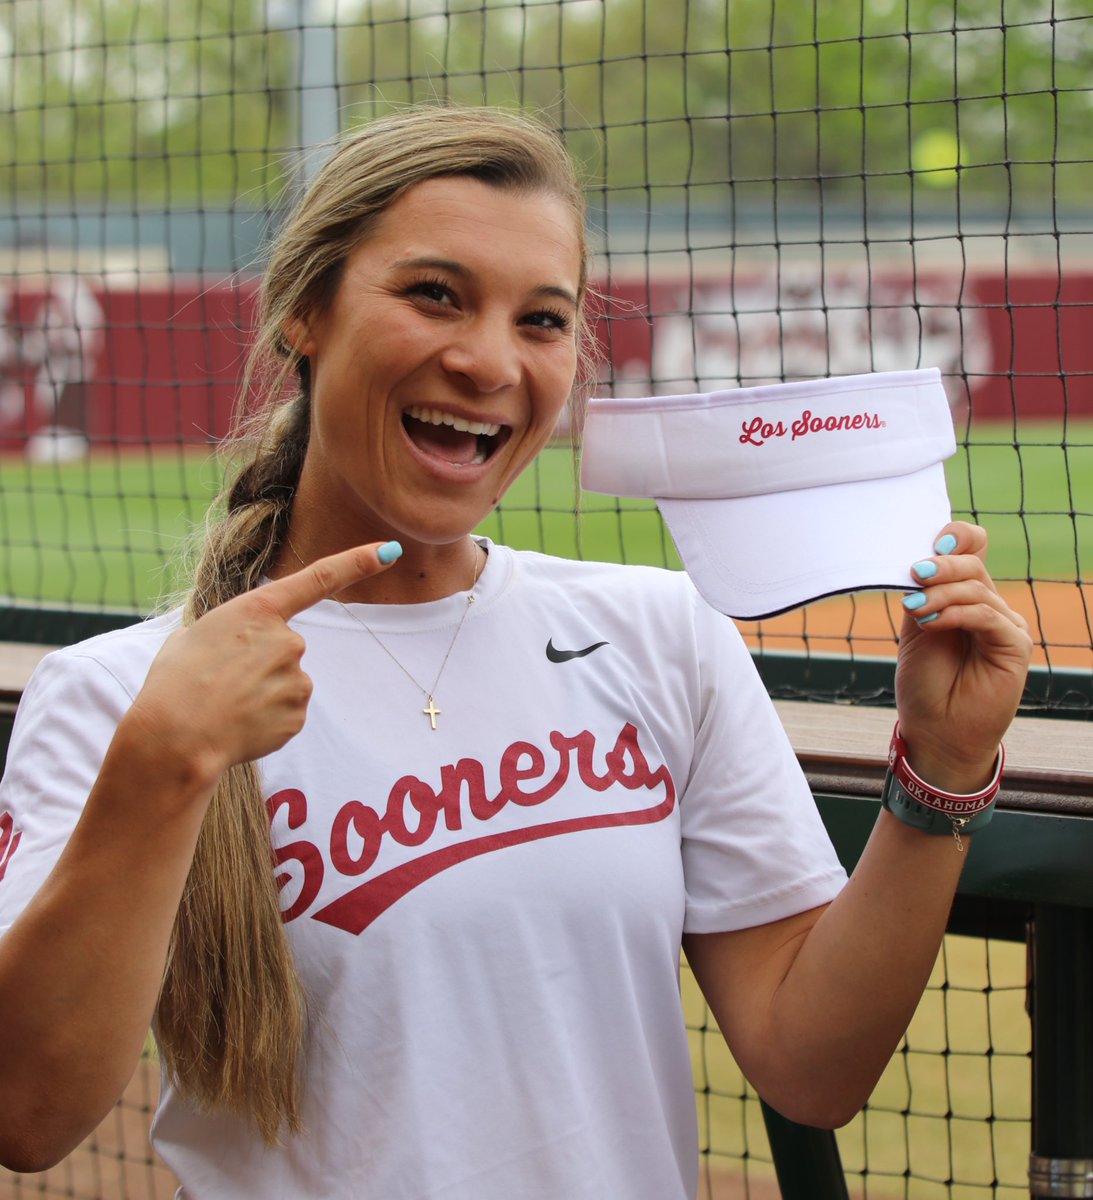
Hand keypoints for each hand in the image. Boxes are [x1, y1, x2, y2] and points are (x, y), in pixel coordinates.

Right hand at [124, 542, 401, 786]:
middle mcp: (288, 640)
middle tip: (221, 682)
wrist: (174, 740)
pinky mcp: (299, 714)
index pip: (320, 579)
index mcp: (258, 610)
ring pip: (287, 681)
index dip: (358, 562)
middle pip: (286, 647)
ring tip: (226, 705)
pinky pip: (287, 711)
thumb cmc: (172, 685)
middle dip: (259, 664)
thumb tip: (234, 646)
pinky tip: (240, 725)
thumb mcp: (191, 638)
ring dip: (262, 693)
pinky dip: (266, 719)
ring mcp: (298, 678)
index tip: (389, 550)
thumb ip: (227, 632)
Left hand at [894, 522, 1031, 791]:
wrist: (936, 731)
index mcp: (964, 596)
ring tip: (915, 609)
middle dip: (941, 565)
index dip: (957, 537)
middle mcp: (989, 606)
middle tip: (915, 574)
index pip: (974, 548)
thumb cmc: (924, 684)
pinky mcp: (1015, 646)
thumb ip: (922, 594)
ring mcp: (1005, 625)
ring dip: (940, 593)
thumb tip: (920, 559)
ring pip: (978, 589)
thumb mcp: (915, 629)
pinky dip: (956, 613)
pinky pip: (988, 616)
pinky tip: (932, 621)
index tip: (930, 543)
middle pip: (974, 565)